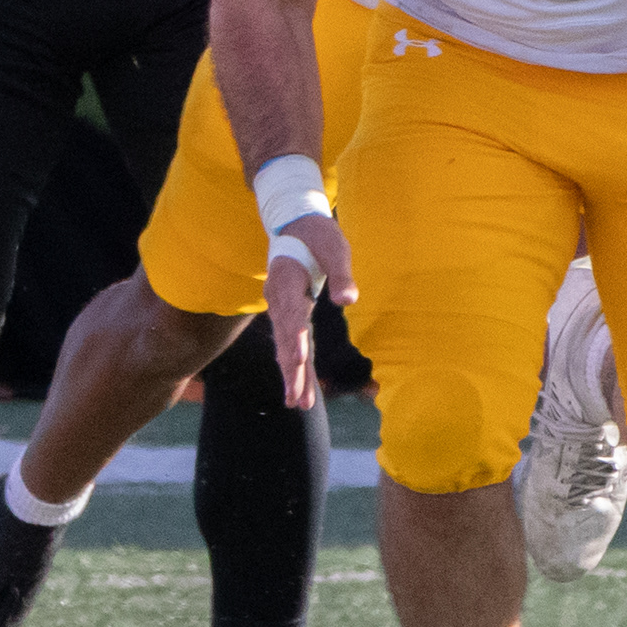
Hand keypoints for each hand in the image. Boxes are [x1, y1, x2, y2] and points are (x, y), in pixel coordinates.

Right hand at [263, 215, 353, 412]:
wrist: (294, 224)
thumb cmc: (318, 235)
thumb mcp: (335, 248)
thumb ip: (341, 274)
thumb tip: (348, 301)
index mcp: (287, 279)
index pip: (291, 313)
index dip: (295, 338)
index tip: (298, 362)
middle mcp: (277, 297)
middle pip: (285, 337)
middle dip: (291, 370)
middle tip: (296, 400)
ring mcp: (278, 306)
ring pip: (284, 344)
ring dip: (290, 373)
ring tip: (296, 402)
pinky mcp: (285, 311)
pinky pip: (288, 341)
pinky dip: (291, 363)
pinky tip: (296, 384)